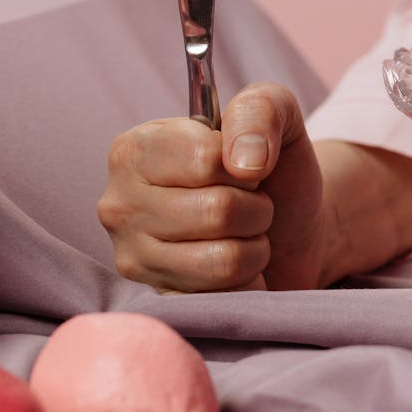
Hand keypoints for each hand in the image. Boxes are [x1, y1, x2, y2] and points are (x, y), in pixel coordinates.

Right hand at [97, 83, 328, 291]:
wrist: (291, 226)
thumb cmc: (271, 166)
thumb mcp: (275, 111)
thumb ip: (260, 110)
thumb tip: (245, 162)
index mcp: (136, 148)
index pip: (204, 159)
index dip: (245, 164)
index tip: (245, 165)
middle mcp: (120, 203)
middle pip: (217, 211)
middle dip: (256, 208)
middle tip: (252, 203)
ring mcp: (134, 257)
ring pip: (222, 260)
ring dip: (255, 247)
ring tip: (245, 233)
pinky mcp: (158, 301)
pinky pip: (224, 299)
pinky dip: (248, 282)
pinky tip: (237, 268)